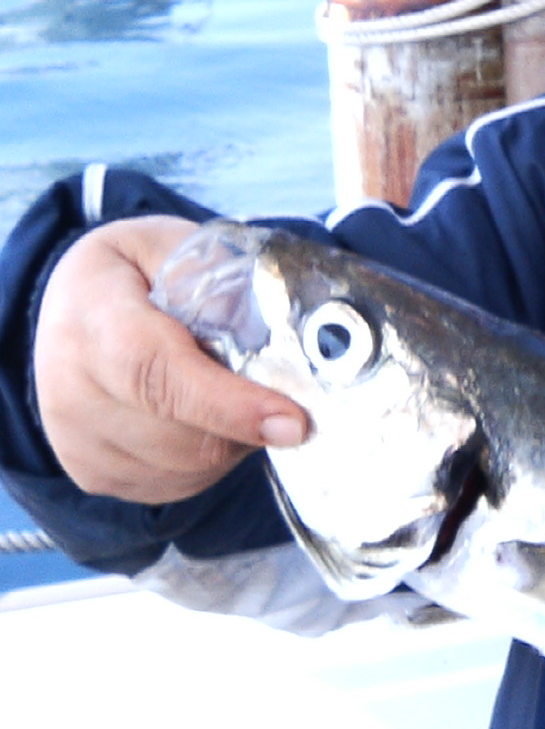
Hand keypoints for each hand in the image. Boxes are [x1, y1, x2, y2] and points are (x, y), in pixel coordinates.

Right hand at [33, 215, 308, 503]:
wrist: (69, 306)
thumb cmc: (132, 272)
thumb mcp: (171, 244)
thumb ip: (220, 281)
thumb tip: (276, 336)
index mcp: (92, 320)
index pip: (156, 373)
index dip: (227, 404)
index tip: (291, 421)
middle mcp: (71, 391)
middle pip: (185, 436)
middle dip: (248, 419)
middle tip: (278, 385)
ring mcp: (78, 442)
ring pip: (190, 468)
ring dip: (234, 440)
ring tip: (235, 393)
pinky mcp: (93, 474)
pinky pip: (177, 484)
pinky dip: (210, 460)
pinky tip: (208, 419)